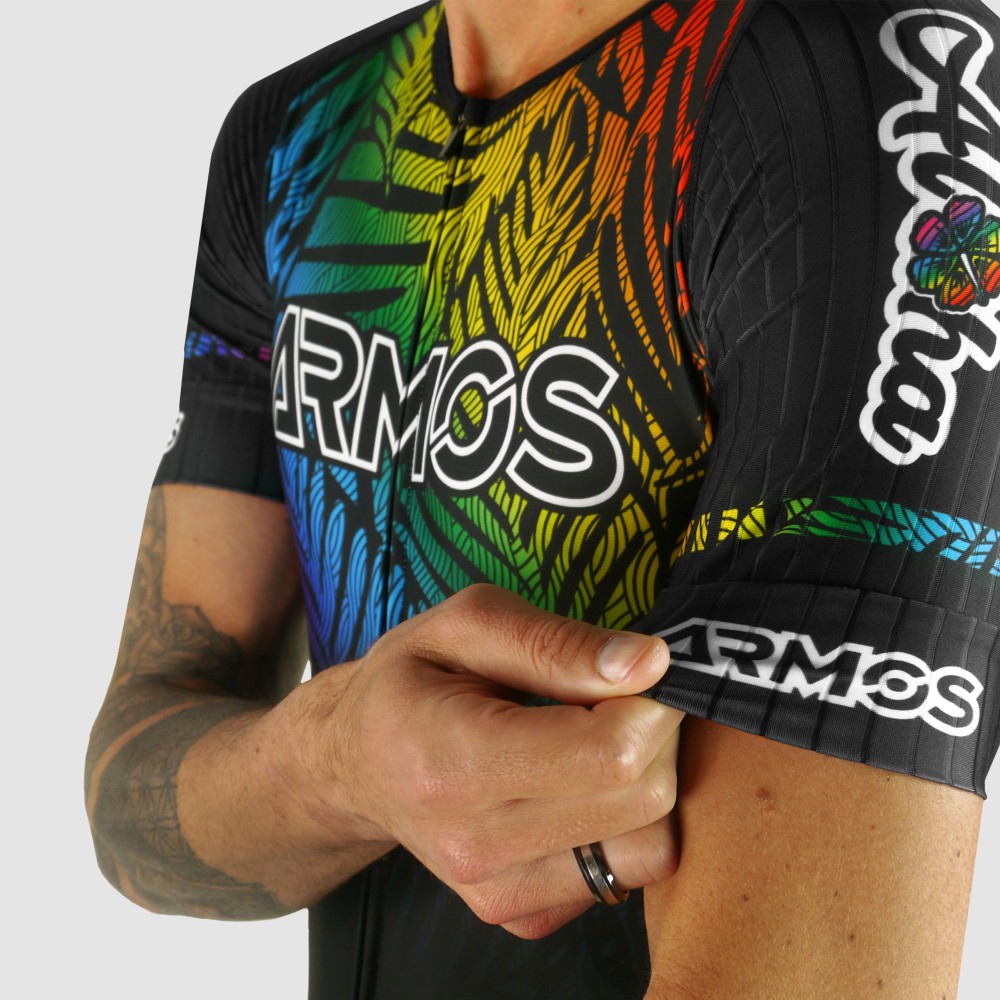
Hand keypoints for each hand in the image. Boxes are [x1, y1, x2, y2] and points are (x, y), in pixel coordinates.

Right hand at [303, 583, 683, 938]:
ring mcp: (498, 892)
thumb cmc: (410, 679)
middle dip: (655, 735)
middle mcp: (475, 844)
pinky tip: (577, 787)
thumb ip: (557, 643)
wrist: (355, 761)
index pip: (609, 754)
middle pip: (642, 800)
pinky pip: (625, 872)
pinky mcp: (521, 914)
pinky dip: (623, 825)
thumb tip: (651, 664)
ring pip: (648, 847)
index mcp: (454, 760)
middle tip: (618, 698)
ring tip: (597, 741)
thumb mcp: (467, 624)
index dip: (649, 703)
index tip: (636, 671)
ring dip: (646, 783)